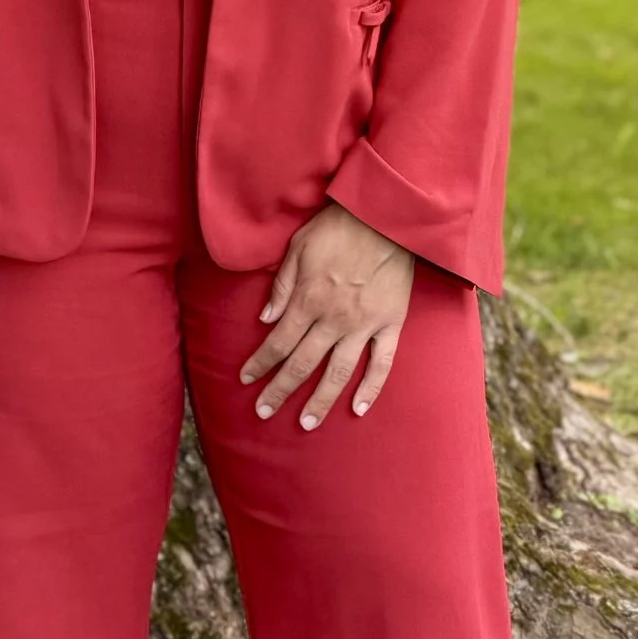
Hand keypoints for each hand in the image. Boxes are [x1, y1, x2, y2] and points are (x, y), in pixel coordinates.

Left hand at [239, 201, 413, 431]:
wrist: (386, 215)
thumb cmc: (338, 226)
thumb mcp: (298, 247)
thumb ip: (282, 285)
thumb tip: (265, 318)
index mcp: (308, 299)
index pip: (278, 341)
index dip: (260, 363)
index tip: (246, 379)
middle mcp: (334, 319)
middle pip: (302, 363)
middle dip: (280, 389)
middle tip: (263, 411)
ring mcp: (365, 324)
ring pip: (339, 372)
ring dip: (320, 400)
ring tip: (306, 423)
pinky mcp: (391, 324)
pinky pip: (382, 362)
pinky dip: (371, 387)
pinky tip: (359, 408)